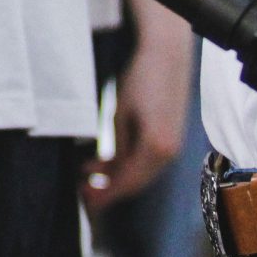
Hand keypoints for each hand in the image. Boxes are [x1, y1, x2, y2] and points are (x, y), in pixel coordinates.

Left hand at [86, 42, 190, 209]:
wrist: (167, 55)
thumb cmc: (141, 79)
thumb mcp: (121, 113)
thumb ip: (119, 145)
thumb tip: (113, 168)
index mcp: (157, 148)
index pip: (128, 182)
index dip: (107, 194)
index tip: (87, 201)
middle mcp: (169, 152)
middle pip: (136, 182)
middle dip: (110, 189)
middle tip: (83, 192)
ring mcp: (173, 146)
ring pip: (141, 172)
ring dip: (116, 176)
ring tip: (88, 174)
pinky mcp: (170, 137)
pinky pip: (147, 159)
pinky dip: (127, 163)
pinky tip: (105, 161)